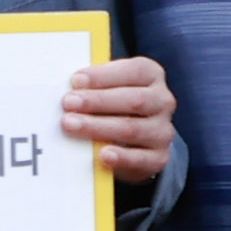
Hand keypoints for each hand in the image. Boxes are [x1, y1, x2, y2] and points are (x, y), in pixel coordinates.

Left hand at [59, 54, 176, 185]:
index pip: (134, 71)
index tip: (76, 80)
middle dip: (97, 101)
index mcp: (152, 75)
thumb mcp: (108, 87)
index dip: (104, 75)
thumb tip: (70, 85)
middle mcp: (163, 101)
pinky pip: (141, 158)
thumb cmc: (114, 105)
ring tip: (71, 125)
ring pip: (133, 129)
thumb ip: (94, 83)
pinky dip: (121, 157)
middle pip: (134, 99)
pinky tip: (102, 154)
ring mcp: (163, 130)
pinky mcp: (159, 157)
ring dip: (98, 127)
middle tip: (68, 103)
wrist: (134, 143)